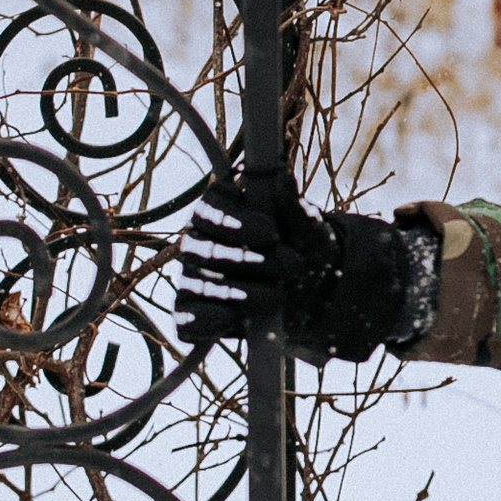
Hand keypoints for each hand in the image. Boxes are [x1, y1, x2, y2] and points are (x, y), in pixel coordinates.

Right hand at [173, 166, 415, 363]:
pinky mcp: (194, 314)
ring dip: (237, 293)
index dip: (236, 221)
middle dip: (245, 260)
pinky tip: (235, 320)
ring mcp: (193, 279)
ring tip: (277, 298)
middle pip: (200, 248)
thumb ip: (296, 209)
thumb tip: (283, 178)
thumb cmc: (304, 249)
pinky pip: (186, 320)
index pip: (210, 209)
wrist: (314, 292)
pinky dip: (207, 322)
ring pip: (196, 284)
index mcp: (219, 211)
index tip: (272, 234)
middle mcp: (198, 242)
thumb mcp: (310, 232)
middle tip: (290, 266)